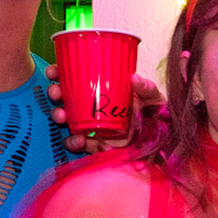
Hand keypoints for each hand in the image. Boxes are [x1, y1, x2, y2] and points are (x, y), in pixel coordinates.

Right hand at [47, 67, 164, 153]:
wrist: (164, 146)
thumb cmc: (158, 118)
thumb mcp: (155, 100)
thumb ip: (147, 90)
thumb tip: (134, 77)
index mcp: (103, 91)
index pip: (77, 78)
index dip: (60, 73)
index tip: (53, 71)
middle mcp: (94, 108)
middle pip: (66, 97)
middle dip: (55, 93)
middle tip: (55, 92)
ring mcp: (92, 127)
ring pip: (66, 120)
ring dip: (59, 116)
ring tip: (61, 116)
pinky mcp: (96, 146)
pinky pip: (78, 144)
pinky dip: (74, 142)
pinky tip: (78, 140)